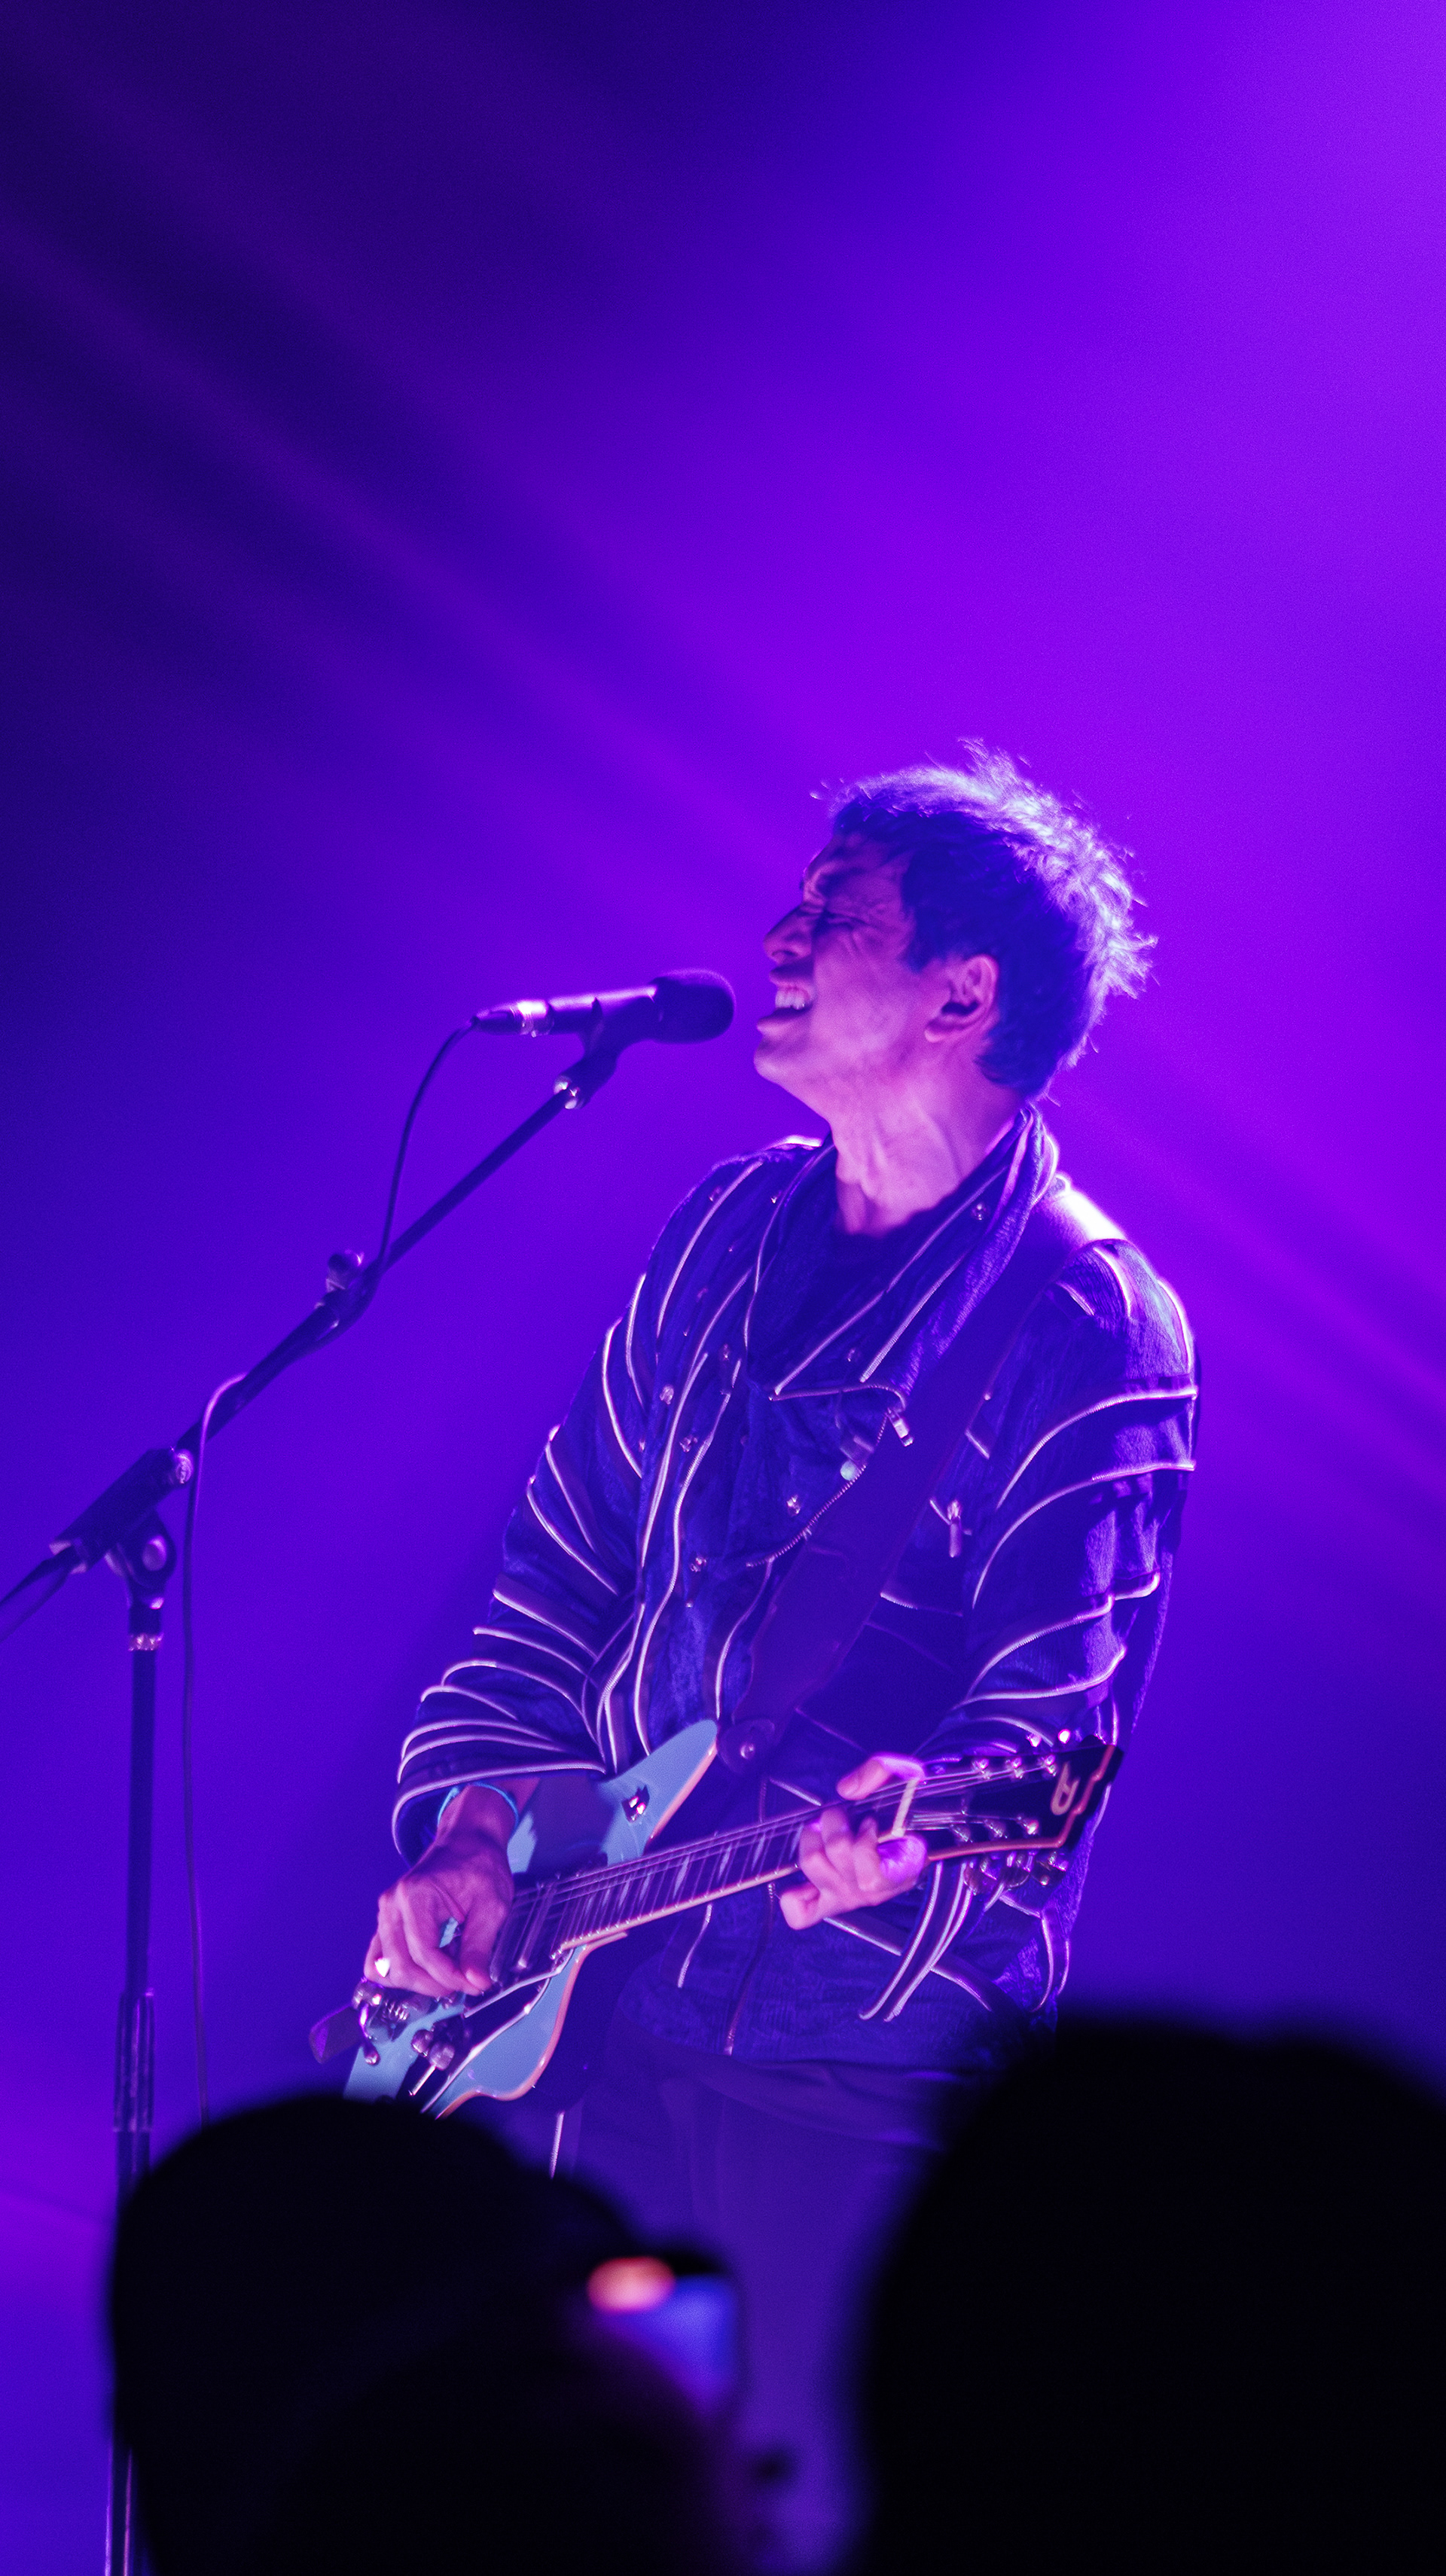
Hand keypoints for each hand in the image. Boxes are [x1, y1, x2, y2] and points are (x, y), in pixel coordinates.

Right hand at [364, 1782, 532, 1998]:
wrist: (468, 1841)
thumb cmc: (479, 1864)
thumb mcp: (491, 1904)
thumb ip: (480, 1946)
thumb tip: (476, 1982)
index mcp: (415, 1896)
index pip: (424, 1954)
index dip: (449, 1977)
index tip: (474, 1984)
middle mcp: (392, 1905)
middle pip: (401, 1967)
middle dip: (434, 1984)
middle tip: (465, 1981)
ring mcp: (385, 1913)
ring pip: (388, 1969)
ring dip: (418, 1980)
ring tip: (448, 1969)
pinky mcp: (387, 1921)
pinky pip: (379, 1960)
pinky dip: (401, 1971)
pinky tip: (429, 1967)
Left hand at [779, 1753, 927, 1929]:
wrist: (911, 1829)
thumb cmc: (907, 1808)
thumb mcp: (905, 1776)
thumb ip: (879, 1770)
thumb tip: (846, 1789)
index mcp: (901, 1870)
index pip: (872, 1876)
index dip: (864, 1843)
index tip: (871, 1822)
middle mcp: (873, 1891)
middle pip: (835, 1857)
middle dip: (833, 1825)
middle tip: (842, 1815)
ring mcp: (849, 1897)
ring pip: (813, 1866)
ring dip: (812, 1839)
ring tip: (824, 1829)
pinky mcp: (828, 1901)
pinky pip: (802, 1913)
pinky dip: (794, 1898)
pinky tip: (805, 1874)